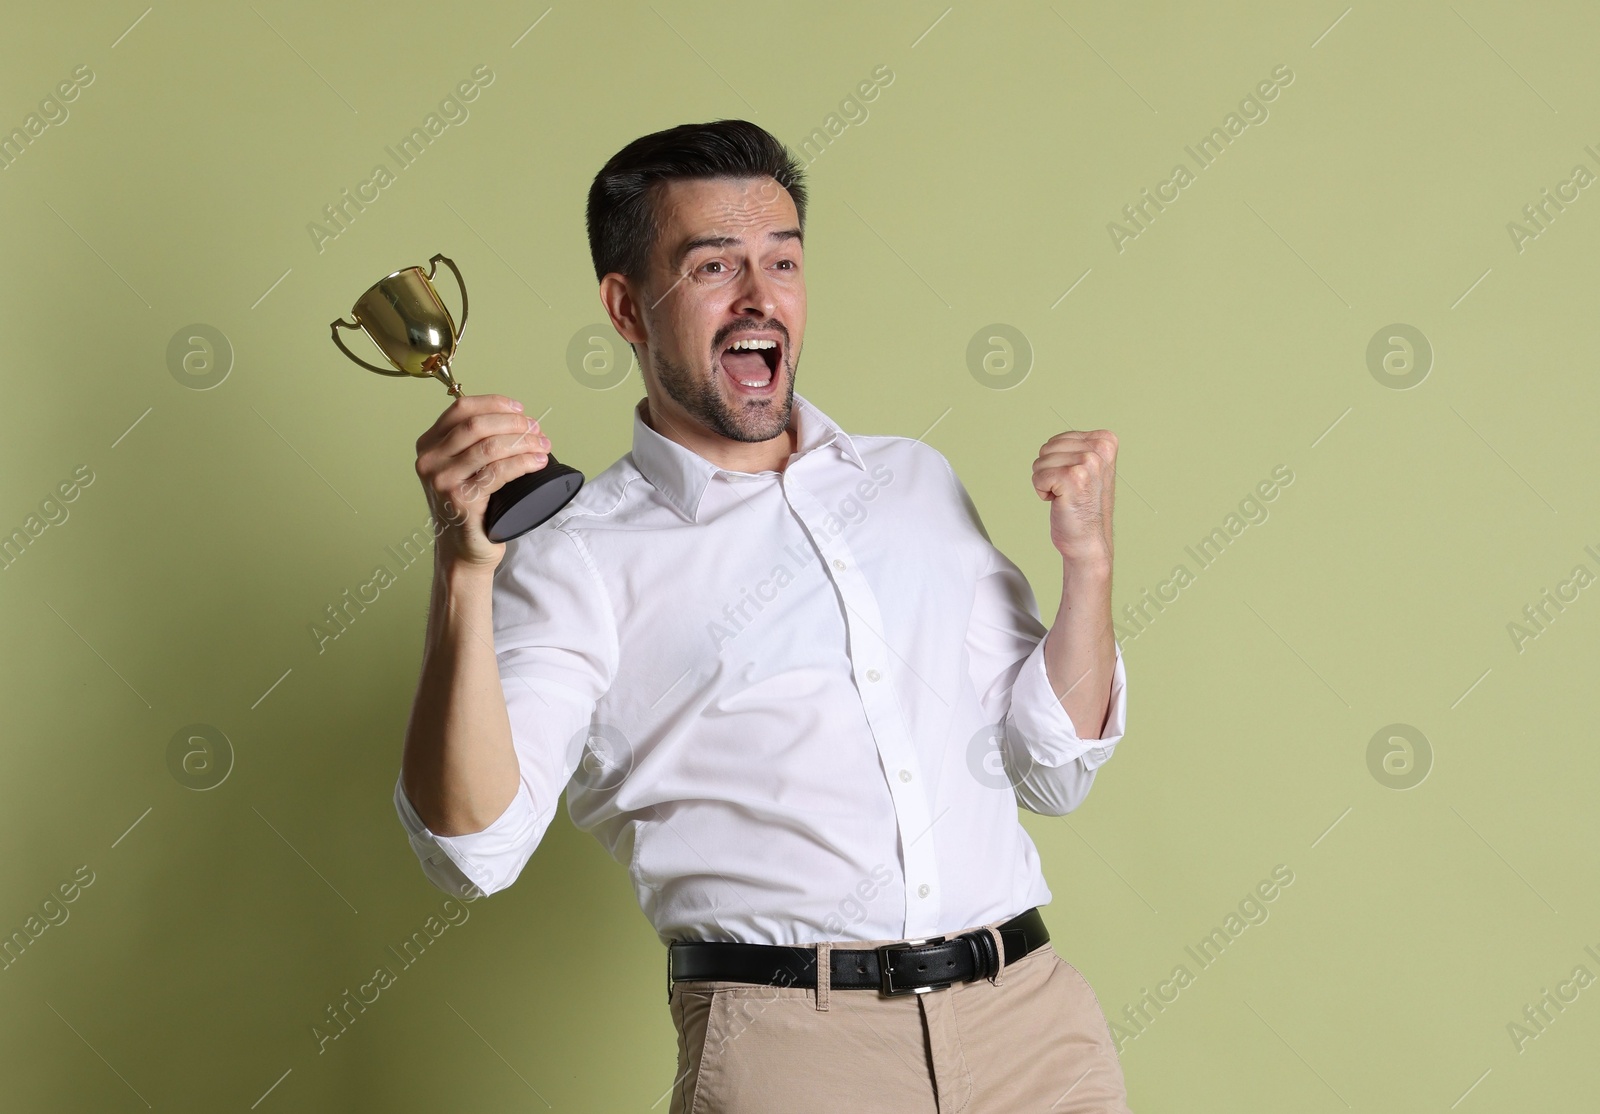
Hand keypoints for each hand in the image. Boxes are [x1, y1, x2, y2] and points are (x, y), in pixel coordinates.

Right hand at [415, 394, 549, 572]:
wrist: (463, 553)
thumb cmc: (470, 510)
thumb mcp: (462, 470)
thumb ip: (472, 445)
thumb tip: (517, 422)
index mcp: (428, 445)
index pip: (461, 409)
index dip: (494, 403)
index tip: (520, 409)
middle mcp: (430, 460)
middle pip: (477, 425)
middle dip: (514, 423)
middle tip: (537, 430)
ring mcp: (443, 480)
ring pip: (490, 447)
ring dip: (524, 442)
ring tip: (543, 446)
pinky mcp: (460, 500)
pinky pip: (498, 472)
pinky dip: (523, 462)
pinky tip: (537, 462)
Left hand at [1032, 429, 1116, 567]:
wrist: (1089, 541)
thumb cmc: (1084, 506)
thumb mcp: (1088, 468)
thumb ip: (1076, 448)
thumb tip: (1051, 442)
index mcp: (1106, 441)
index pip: (1058, 439)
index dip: (1059, 463)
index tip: (1077, 481)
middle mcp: (1100, 448)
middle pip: (1047, 448)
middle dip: (1050, 471)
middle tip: (1070, 490)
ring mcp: (1088, 462)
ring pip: (1040, 462)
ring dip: (1047, 483)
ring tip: (1067, 496)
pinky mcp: (1073, 477)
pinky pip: (1037, 476)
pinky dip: (1042, 492)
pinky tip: (1061, 502)